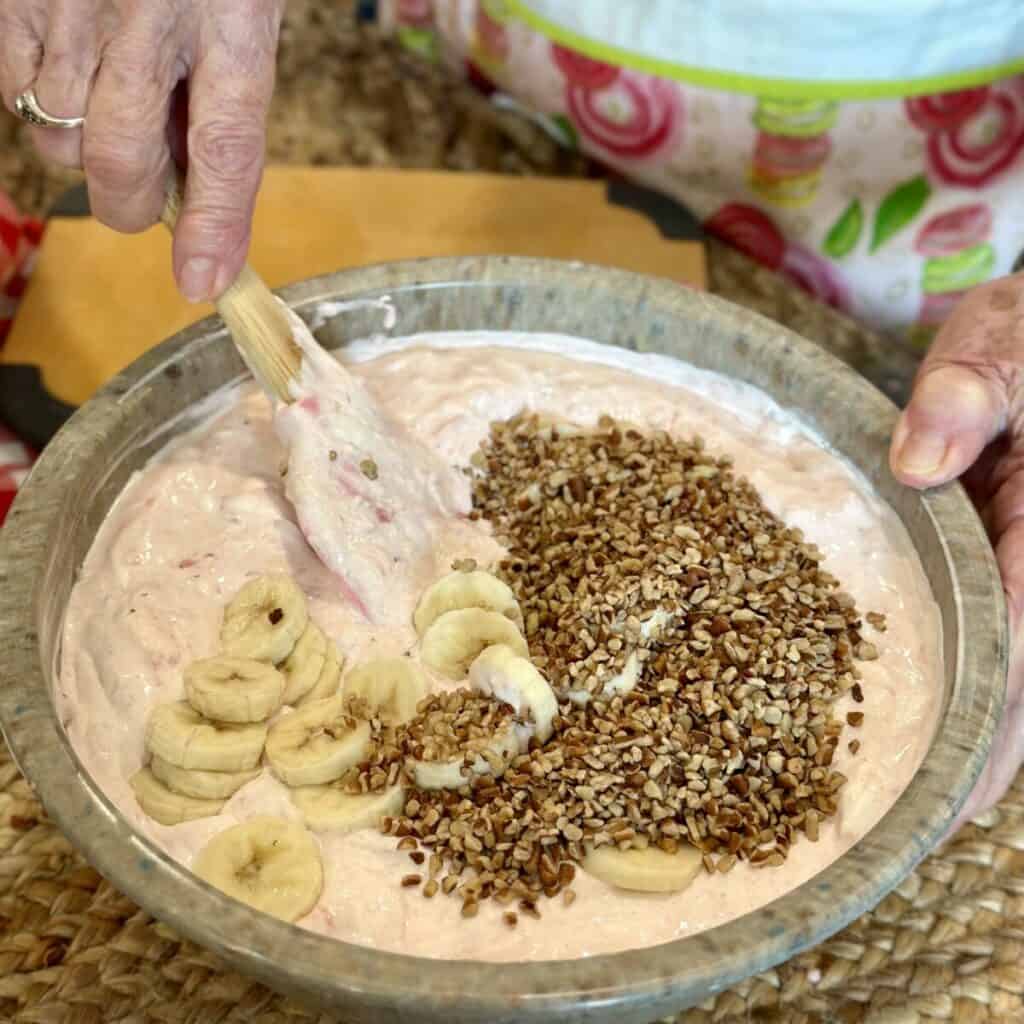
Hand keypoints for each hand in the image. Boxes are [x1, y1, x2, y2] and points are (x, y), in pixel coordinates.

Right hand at [0, 0, 283, 301]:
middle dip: (130, 204)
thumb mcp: (242, 13)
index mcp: (232, 20)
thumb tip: (198, 197)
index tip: (202, 283)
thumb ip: (223, 98)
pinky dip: (34, 96)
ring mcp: (68, 1)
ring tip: (106, 98)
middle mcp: (148, 17)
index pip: (226, 149)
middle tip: (142, 196)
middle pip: (120, 162)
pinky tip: (67, 62)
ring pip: (59, 137)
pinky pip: (10, 87)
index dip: (214, 227)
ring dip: (82, 145)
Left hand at [890, 271, 1023, 827]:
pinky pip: (991, 636)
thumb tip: (917, 460)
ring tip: (897, 792)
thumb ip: (972, 389)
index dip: (994, 727)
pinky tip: (909, 710)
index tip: (953, 798)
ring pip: (1014, 673)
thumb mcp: (1007, 340)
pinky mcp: (1008, 566)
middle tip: (908, 825)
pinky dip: (960, 681)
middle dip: (976, 758)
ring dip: (968, 734)